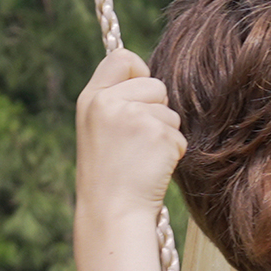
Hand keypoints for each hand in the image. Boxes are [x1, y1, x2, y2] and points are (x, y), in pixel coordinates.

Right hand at [76, 48, 184, 224]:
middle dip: (156, 108)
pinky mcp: (159, 134)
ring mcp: (135, 117)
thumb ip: (116, 101)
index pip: (121, 58)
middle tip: (137, 141)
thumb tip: (148, 78)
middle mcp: (109, 103)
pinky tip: (153, 168)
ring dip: (165, 133)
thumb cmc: (108, 175)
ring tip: (142, 158)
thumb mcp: (98, 129)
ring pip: (170, 111)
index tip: (139, 94)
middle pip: (155, 84)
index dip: (138, 72)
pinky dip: (173, 152)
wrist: (112, 212)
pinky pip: (179, 134)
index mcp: (91, 98)